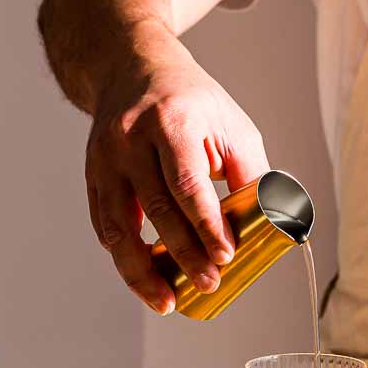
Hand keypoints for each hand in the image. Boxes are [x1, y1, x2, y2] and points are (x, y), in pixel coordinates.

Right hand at [86, 29, 268, 312]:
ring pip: (119, 226)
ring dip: (142, 271)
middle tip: (208, 284)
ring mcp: (104, 158)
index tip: (225, 257)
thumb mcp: (232, 125)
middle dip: (183, 254)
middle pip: (155, 209)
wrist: (130, 65)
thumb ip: (252, 174)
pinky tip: (145, 280)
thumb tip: (275, 225)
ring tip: (167, 302)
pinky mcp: (92, 175)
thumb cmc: (192, 102)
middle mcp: (130, 138)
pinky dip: (124, 257)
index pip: (187, 184)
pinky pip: (106, 225)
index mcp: (171, 121)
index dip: (206, 226)